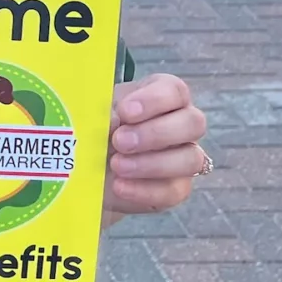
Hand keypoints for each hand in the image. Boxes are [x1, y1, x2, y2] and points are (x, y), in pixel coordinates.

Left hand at [106, 74, 206, 216]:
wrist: (87, 166)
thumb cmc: (97, 129)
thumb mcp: (97, 115)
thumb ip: (105, 113)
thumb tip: (114, 121)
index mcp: (163, 96)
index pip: (175, 91)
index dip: (154, 100)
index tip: (126, 111)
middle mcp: (182, 124)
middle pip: (193, 123)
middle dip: (156, 133)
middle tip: (120, 141)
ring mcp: (185, 157)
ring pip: (191, 159)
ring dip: (152, 164)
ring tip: (117, 165)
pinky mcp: (177, 188)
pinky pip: (174, 191)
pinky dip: (145, 190)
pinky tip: (120, 186)